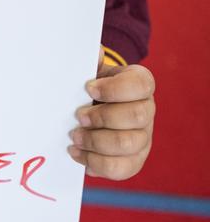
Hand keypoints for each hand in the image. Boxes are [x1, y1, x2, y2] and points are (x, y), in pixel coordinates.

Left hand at [68, 47, 154, 178]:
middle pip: (136, 117)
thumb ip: (92, 61)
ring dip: (96, 142)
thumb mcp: (92, 69)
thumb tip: (95, 52)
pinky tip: (77, 153)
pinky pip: (121, 169)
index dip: (114, 89)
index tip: (88, 89)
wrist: (94, 106)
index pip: (140, 85)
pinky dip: (95, 163)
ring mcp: (144, 138)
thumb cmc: (93, 85)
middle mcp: (147, 110)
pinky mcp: (134, 161)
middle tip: (78, 117)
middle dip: (103, 118)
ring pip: (128, 145)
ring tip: (74, 136)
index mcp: (141, 83)